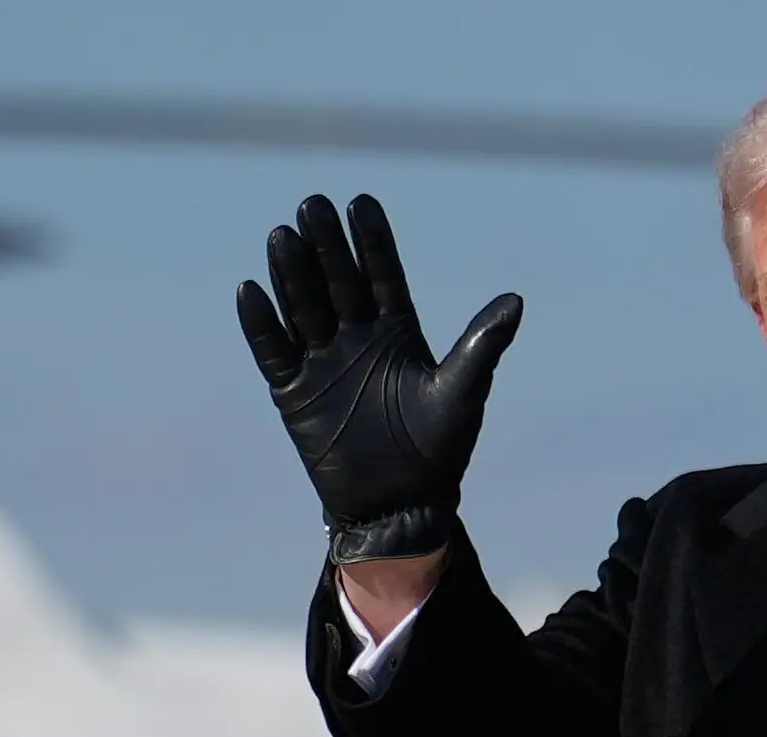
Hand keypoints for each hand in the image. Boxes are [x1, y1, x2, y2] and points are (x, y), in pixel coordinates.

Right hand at [236, 193, 521, 563]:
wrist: (401, 506)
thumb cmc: (439, 451)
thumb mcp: (462, 392)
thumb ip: (481, 344)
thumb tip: (515, 300)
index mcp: (399, 332)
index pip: (382, 275)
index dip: (372, 241)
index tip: (362, 202)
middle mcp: (357, 338)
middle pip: (337, 281)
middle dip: (326, 245)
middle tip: (314, 204)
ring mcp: (323, 363)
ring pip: (303, 307)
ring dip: (293, 274)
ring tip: (284, 235)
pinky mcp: (294, 393)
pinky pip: (273, 351)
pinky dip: (261, 324)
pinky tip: (251, 290)